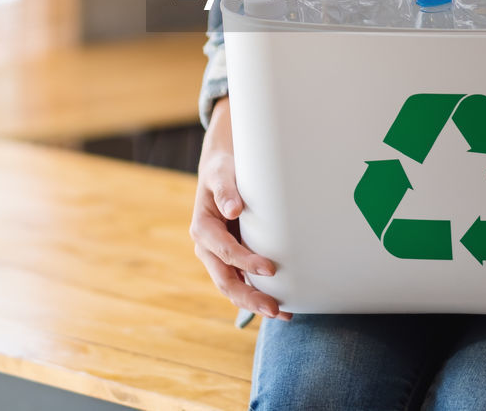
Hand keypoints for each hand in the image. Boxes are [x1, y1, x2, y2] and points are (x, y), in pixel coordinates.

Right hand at [190, 97, 292, 319]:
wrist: (222, 173)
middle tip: (274, 308)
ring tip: (282, 314)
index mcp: (203, 228)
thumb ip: (226, 190)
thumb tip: (233, 209)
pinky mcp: (233, 260)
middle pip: (225, 280)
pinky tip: (282, 306)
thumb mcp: (221, 173)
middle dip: (249, 297)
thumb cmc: (224, 171)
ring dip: (255, 303)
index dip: (245, 262)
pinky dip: (259, 295)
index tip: (270, 269)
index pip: (224, 251)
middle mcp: (208, 248)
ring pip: (234, 288)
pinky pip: (244, 283)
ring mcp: (220, 258)